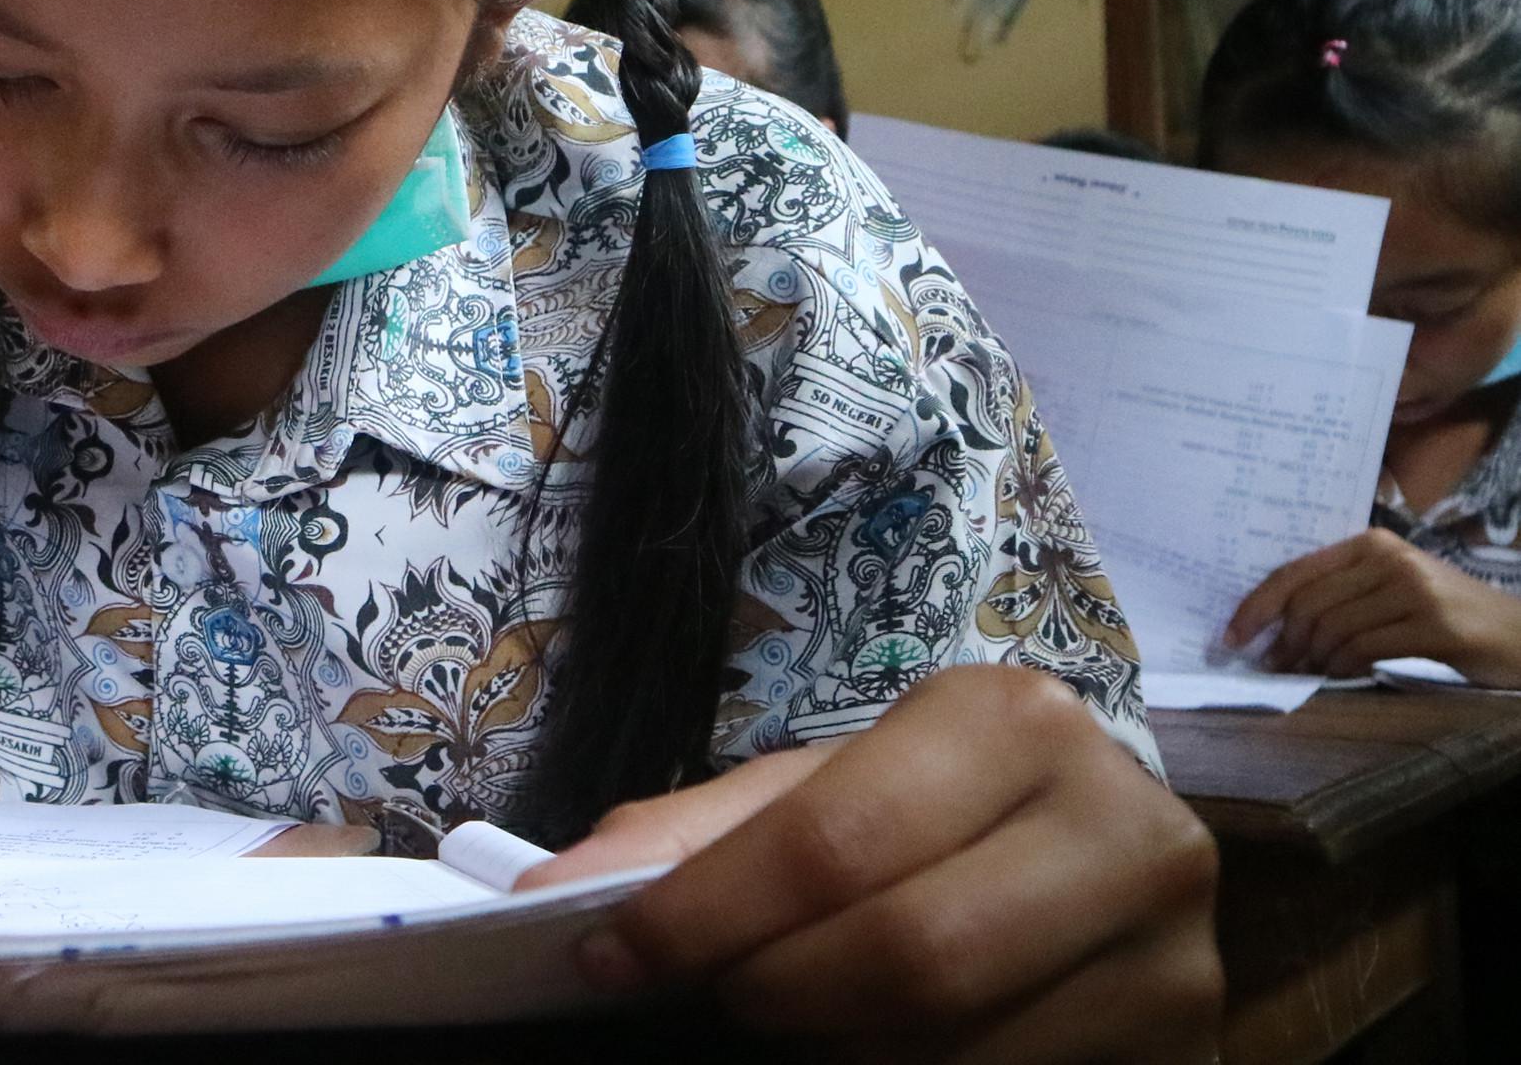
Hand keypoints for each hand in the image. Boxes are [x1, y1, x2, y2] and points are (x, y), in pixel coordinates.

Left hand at [552, 666, 1218, 1057]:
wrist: (1106, 860)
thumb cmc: (937, 814)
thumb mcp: (824, 789)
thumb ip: (696, 834)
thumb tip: (563, 890)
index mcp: (1013, 723)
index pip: (832, 842)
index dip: (703, 916)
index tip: (605, 958)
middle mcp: (1122, 825)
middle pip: (905, 957)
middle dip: (776, 994)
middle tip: (721, 1002)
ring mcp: (1175, 952)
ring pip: (954, 1050)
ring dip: (840, 1055)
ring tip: (800, 1025)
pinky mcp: (1190, 1049)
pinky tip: (871, 1055)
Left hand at [1224, 527, 1520, 684]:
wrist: (1517, 633)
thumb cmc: (1446, 615)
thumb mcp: (1391, 590)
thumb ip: (1342, 593)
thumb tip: (1273, 624)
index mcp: (1371, 544)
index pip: (1294, 572)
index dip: (1256, 606)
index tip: (1232, 636)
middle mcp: (1390, 559)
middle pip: (1308, 603)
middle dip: (1282, 641)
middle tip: (1273, 667)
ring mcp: (1414, 590)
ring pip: (1332, 628)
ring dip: (1310, 659)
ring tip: (1306, 674)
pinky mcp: (1434, 625)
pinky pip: (1364, 648)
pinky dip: (1342, 667)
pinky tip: (1339, 676)